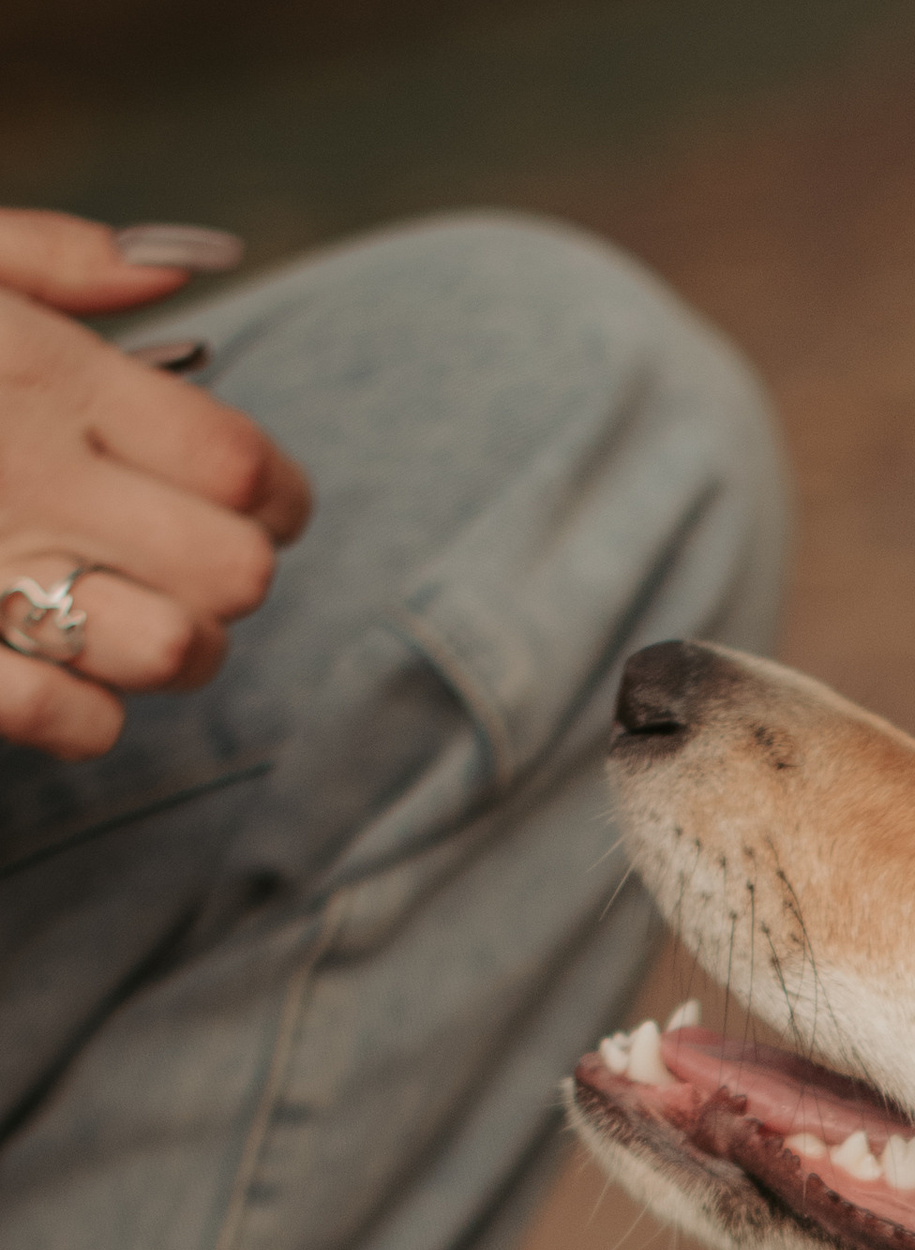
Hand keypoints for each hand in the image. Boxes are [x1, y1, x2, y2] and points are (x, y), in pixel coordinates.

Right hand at [0, 210, 310, 763]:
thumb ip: (58, 258)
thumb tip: (184, 271)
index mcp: (46, 375)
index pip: (248, 465)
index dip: (278, 496)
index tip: (258, 501)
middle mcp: (34, 477)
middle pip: (240, 572)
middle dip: (233, 577)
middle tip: (184, 561)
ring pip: (181, 655)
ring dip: (171, 649)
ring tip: (116, 614)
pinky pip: (82, 724)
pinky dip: (84, 713)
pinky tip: (51, 668)